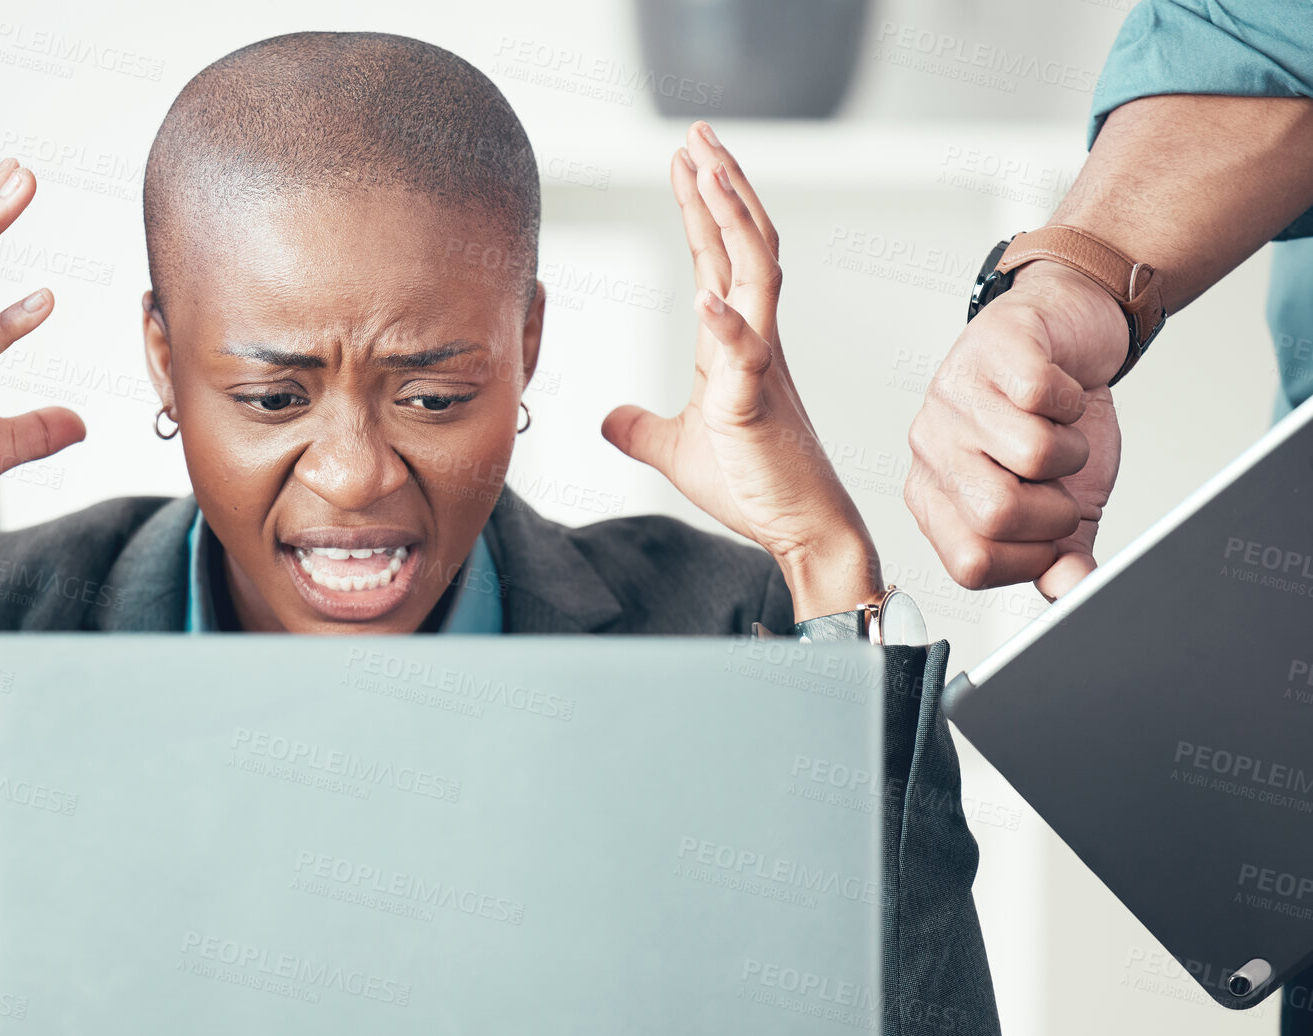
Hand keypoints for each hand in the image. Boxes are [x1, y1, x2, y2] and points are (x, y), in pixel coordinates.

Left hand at [603, 122, 877, 619]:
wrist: (801, 530)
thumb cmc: (753, 485)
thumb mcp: (675, 451)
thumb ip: (640, 429)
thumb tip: (606, 419)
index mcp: (735, 343)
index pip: (717, 257)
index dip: (702, 205)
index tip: (687, 157)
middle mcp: (754, 340)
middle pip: (741, 244)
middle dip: (720, 185)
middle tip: (699, 133)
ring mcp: (761, 367)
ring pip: (754, 274)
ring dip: (731, 221)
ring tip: (712, 170)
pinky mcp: (758, 404)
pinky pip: (746, 354)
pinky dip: (725, 324)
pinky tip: (704, 295)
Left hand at [904, 261, 1125, 599]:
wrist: (1068, 336)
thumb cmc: (1056, 424)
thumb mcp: (1063, 501)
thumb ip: (1061, 556)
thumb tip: (1073, 595)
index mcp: (935, 496)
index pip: (971, 564)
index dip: (1030, 559)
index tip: (1050, 532)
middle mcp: (930, 448)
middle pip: (996, 514)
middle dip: (1055, 509)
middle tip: (1061, 482)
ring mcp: (952, 395)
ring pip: (1030, 454)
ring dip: (1072, 450)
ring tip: (1062, 431)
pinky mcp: (989, 348)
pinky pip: (1042, 394)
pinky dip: (1074, 400)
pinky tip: (1062, 393)